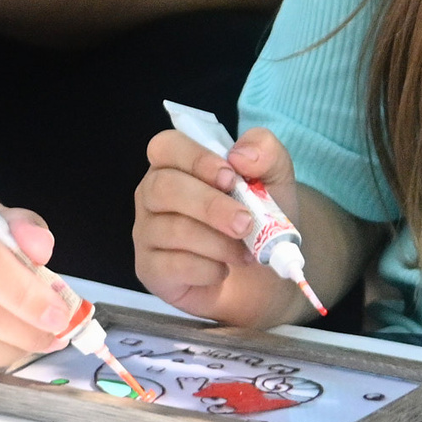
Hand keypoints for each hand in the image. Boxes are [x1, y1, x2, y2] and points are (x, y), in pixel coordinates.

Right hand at [135, 126, 308, 326]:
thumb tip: (241, 155)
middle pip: (163, 187)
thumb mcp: (275, 178)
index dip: (196, 159)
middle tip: (245, 223)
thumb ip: (265, 152)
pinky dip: (210, 270)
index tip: (231, 178)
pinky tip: (223, 270)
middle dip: (210, 205)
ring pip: (173, 230)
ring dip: (219, 243)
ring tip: (246, 253)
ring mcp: (147, 233)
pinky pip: (175, 266)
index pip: (166, 146)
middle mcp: (153, 194)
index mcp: (176, 163)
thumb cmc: (259, 218)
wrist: (264, 275)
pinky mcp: (151, 270)